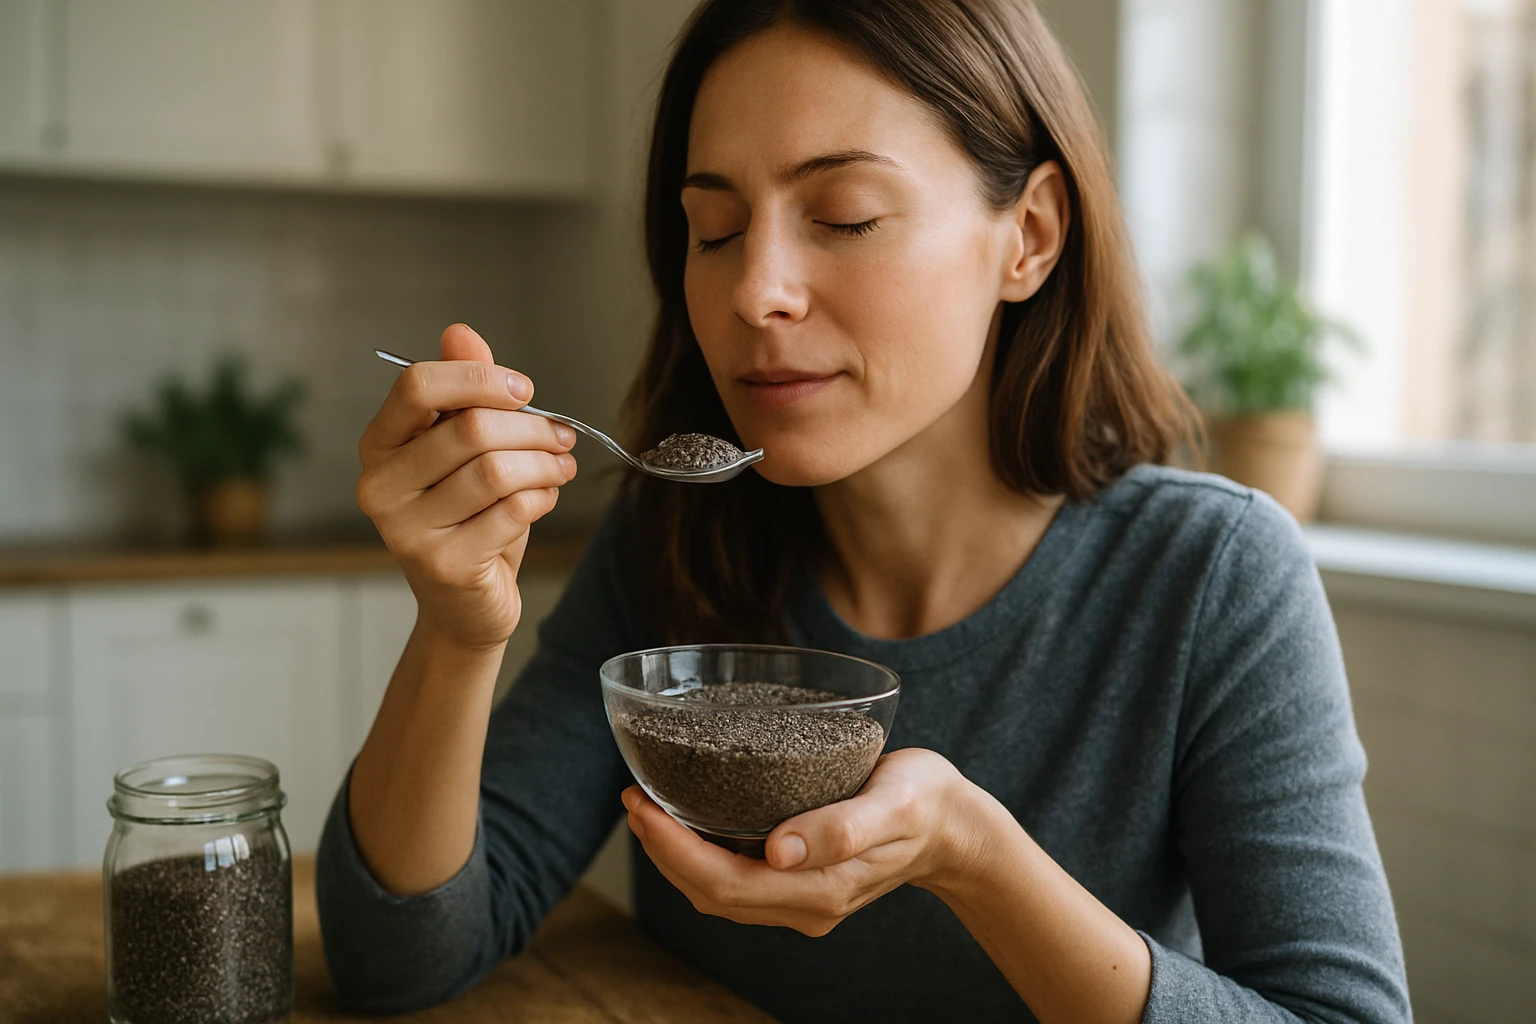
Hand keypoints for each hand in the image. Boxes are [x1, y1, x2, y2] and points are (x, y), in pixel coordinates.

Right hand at [356, 323, 578, 651]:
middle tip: (562, 434)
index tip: (523, 390)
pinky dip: (542, 500)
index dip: (479, 379)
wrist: (463, 604)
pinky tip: (544, 499)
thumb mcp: (464, 450)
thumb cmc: (466, 517)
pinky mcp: (444, 565)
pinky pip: (511, 512)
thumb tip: (460, 332)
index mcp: (378, 446)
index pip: (416, 386)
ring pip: (496, 471)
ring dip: (544, 463)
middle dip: (531, 427)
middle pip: (470, 429)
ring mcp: (407, 531)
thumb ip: (463, 391)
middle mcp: (379, 487)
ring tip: (561, 465)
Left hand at [621, 747, 982, 936]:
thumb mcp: (894, 802)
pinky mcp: (798, 882)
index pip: (725, 883)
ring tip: (647, 805)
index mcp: (820, 890)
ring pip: (718, 891)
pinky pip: (736, 879)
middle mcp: (803, 904)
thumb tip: (778, 849)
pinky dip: (701, 852)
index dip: (674, 850)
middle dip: (662, 850)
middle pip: (710, 893)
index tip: (642, 805)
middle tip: (633, 797)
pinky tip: (687, 816)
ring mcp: (799, 898)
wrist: (954, 827)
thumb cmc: (925, 802)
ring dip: (675, 854)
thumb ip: (842, 827)